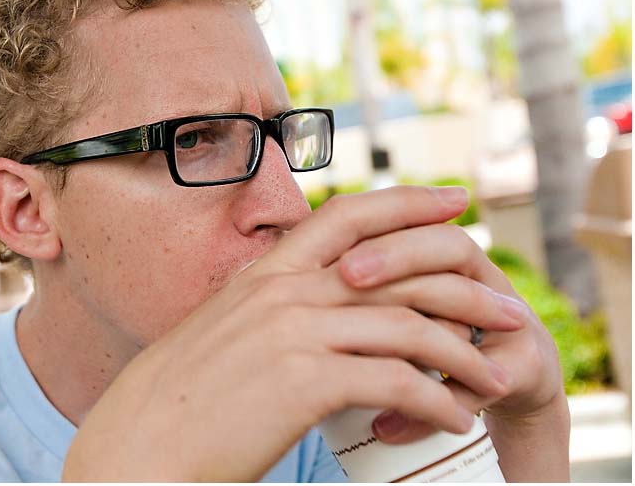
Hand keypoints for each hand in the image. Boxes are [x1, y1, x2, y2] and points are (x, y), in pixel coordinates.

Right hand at [62, 186, 525, 481]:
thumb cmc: (181, 399)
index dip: (408, 202)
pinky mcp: (305, 382)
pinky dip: (437, 401)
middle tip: (506, 308)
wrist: (139, 443)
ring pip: (408, 326)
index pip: (349, 215)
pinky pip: (396, 381)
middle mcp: (283, 291)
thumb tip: (317, 315)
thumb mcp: (225, 333)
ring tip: (493, 377)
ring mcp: (293, 332)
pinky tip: (454, 418)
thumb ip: (272, 312)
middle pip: (398, 268)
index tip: (455, 202)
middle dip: (464, 285)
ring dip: (463, 354)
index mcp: (265, 274)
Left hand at [335, 192, 564, 444]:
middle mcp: (472, 275)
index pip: (401, 216)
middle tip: (348, 275)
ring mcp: (504, 314)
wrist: (487, 400)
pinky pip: (490, 376)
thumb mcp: (369, 326)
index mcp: (429, 257)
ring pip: (469, 303)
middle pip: (443, 244)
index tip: (327, 244)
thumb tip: (262, 294)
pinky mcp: (523, 364)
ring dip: (423, 332)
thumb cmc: (410, 358)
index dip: (372, 218)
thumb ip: (333, 301)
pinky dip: (440, 402)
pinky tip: (392, 428)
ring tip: (370, 361)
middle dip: (395, 255)